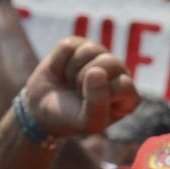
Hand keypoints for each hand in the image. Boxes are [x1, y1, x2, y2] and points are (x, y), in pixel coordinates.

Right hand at [22, 39, 139, 138]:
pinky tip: (61, 72)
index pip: (123, 85)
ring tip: (70, 82)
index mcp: (129, 95)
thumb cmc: (70, 119)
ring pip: (90, 50)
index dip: (100, 95)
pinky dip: (58, 61)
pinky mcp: (79, 45)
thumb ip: (98, 103)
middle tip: (77, 93)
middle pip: (109, 62)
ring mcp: (100, 57)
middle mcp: (120, 73)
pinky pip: (68, 45)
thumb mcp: (88, 123)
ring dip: (71, 70)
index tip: (89, 106)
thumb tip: (97, 70)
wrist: (40, 110)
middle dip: (84, 79)